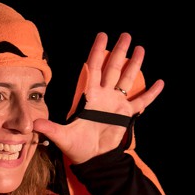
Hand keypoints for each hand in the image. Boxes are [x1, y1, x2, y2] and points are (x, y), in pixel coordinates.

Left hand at [33, 32, 164, 162]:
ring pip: (127, 79)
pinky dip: (151, 94)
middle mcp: (103, 95)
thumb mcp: (62, 137)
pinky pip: (141, 102)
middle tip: (125, 35)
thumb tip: (34, 125)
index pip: (92, 68)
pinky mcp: (126, 115)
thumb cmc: (76, 147)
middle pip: (113, 68)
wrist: (92, 160)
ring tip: (140, 49)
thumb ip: (50, 129)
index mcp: (88, 96)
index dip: (97, 52)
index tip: (102, 36)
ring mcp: (116, 103)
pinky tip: (160, 83)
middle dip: (119, 52)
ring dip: (134, 65)